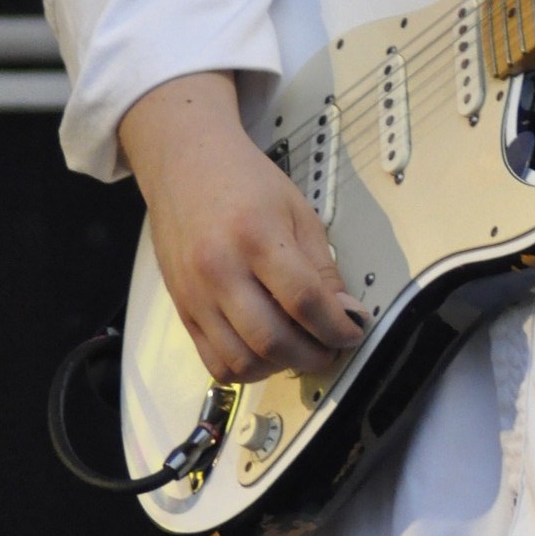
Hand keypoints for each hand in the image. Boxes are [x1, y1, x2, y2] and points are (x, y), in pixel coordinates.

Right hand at [120, 72, 365, 383]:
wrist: (186, 165)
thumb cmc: (244, 181)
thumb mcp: (298, 211)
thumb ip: (322, 267)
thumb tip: (347, 313)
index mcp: (256, 237)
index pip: (304, 301)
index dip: (336, 327)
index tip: (353, 332)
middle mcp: (220, 270)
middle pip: (271, 339)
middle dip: (313, 355)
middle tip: (331, 348)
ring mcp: (195, 295)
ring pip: (240, 361)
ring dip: (279, 368)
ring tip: (301, 351)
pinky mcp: (182, 310)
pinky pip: (213, 362)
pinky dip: (245, 370)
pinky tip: (267, 353)